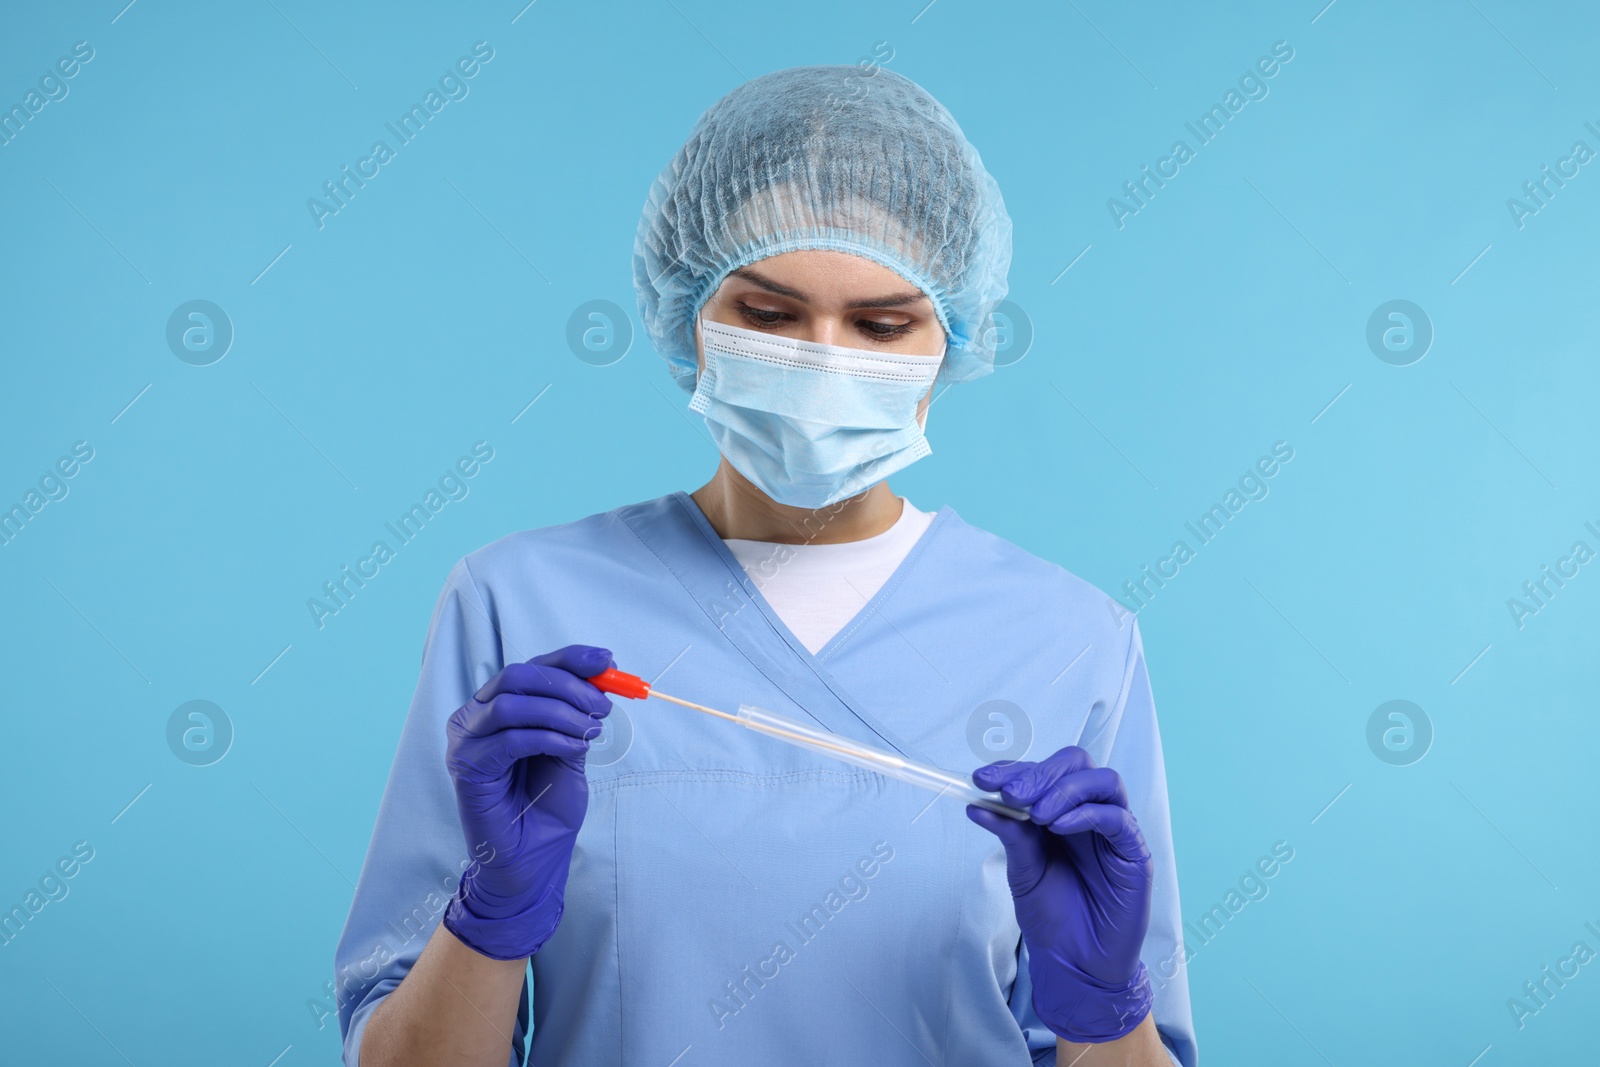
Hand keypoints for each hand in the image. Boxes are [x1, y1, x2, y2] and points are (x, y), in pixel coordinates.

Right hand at [440, 644, 613, 959]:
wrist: (533, 860)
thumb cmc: (547, 806)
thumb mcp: (570, 748)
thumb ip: (577, 714)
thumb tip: (603, 676)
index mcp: (498, 707)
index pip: (532, 667)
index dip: (570, 658)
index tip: (607, 660)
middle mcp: (475, 718)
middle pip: (519, 675)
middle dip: (568, 684)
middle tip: (601, 706)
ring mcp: (466, 741)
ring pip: (513, 702)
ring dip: (561, 712)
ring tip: (590, 732)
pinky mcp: (467, 767)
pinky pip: (511, 738)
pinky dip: (550, 737)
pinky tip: (573, 749)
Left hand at [967, 746, 1154, 1043]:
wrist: (1075, 963)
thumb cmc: (1052, 916)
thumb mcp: (1022, 870)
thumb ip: (1010, 834)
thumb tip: (976, 804)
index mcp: (1060, 811)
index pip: (1043, 772)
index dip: (1013, 769)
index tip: (981, 779)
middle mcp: (1089, 813)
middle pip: (1077, 764)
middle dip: (1040, 772)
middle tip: (1011, 792)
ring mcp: (1115, 831)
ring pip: (1103, 781)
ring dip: (1064, 789)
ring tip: (1036, 811)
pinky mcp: (1134, 853)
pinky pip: (1117, 818)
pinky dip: (1086, 814)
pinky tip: (1058, 827)